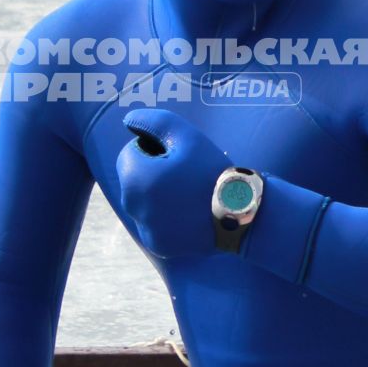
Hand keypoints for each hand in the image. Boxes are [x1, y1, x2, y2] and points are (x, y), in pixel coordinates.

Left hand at [116, 107, 227, 258]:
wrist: (238, 210)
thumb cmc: (210, 170)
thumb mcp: (186, 135)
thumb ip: (153, 121)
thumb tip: (129, 121)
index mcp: (135, 179)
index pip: (129, 154)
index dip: (152, 149)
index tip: (176, 156)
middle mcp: (133, 208)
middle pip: (134, 180)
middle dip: (151, 173)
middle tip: (183, 174)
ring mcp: (145, 230)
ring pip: (142, 203)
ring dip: (155, 196)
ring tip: (186, 194)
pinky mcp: (158, 246)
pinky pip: (153, 225)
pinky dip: (164, 218)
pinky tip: (186, 213)